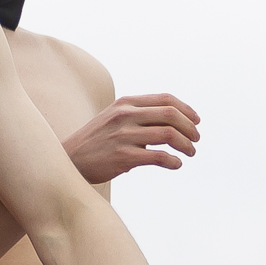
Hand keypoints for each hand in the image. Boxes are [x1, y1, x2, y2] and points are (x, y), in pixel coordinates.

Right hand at [63, 93, 200, 185]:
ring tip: (190, 152)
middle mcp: (125, 116)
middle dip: (190, 127)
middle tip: (196, 139)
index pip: (166, 100)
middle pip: (171, 115)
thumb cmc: (96, 142)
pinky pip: (158, 157)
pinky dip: (173, 161)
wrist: (68, 161)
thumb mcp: (114, 118)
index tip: (196, 121)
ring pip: (168, 135)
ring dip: (186, 145)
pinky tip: (176, 164)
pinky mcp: (123, 157)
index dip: (186, 110)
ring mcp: (124, 136)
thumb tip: (171, 123)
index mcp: (125, 103)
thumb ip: (138, 116)